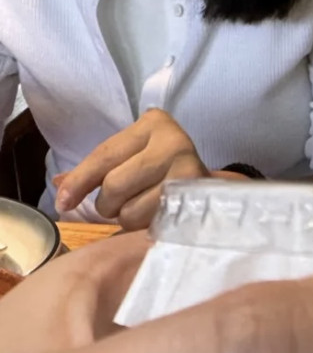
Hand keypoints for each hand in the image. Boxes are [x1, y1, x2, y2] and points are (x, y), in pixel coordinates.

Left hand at [54, 110, 208, 231]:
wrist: (212, 190)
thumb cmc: (165, 171)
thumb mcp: (131, 158)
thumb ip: (96, 170)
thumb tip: (60, 186)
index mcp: (153, 124)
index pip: (105, 156)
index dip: (79, 181)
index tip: (62, 201)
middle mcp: (174, 143)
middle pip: (115, 185)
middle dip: (107, 203)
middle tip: (116, 205)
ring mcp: (189, 173)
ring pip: (132, 211)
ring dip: (126, 218)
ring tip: (138, 210)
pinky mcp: (196, 204)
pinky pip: (152, 225)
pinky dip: (143, 227)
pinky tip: (150, 218)